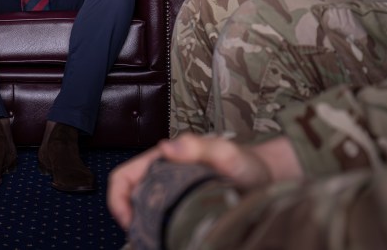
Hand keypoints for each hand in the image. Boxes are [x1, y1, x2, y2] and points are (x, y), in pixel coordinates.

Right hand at [107, 134, 299, 229]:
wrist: (268, 177)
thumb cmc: (248, 164)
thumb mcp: (227, 154)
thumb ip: (201, 147)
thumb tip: (166, 147)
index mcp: (163, 158)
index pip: (123, 177)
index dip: (118, 200)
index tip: (128, 222)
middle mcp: (162, 172)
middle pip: (128, 196)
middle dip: (129, 218)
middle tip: (146, 238)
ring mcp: (170, 189)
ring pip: (141, 209)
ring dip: (142, 225)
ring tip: (156, 240)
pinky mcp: (180, 203)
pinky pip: (157, 217)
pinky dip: (156, 230)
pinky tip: (167, 239)